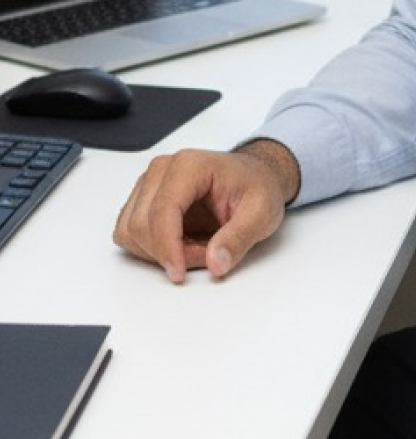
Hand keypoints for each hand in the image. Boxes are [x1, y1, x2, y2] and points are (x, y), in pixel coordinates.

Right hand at [112, 140, 299, 283]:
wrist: (254, 177)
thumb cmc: (257, 187)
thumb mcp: (262, 213)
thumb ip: (239, 239)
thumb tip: (216, 263)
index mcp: (190, 166)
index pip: (162, 211)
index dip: (167, 247)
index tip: (179, 273)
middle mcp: (163, 169)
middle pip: (141, 225)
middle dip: (171, 251)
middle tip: (209, 254)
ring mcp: (149, 184)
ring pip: (131, 232)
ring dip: (160, 252)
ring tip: (199, 247)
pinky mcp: (143, 200)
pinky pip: (131, 235)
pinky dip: (152, 249)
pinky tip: (183, 245)